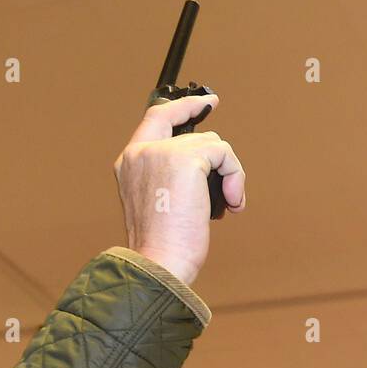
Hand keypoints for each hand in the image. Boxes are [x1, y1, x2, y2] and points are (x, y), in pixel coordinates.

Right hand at [114, 92, 245, 285]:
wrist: (160, 265)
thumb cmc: (163, 248)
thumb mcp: (160, 205)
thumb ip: (173, 178)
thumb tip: (209, 167)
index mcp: (130, 162)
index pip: (156, 118)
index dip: (183, 107)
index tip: (207, 103)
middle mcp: (142, 152)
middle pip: (190, 130)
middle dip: (218, 152)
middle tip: (232, 174)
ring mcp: (162, 152)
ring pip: (212, 145)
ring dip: (228, 175)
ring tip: (227, 205)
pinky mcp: (185, 159)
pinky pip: (224, 154)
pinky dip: (236, 178)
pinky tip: (233, 204)